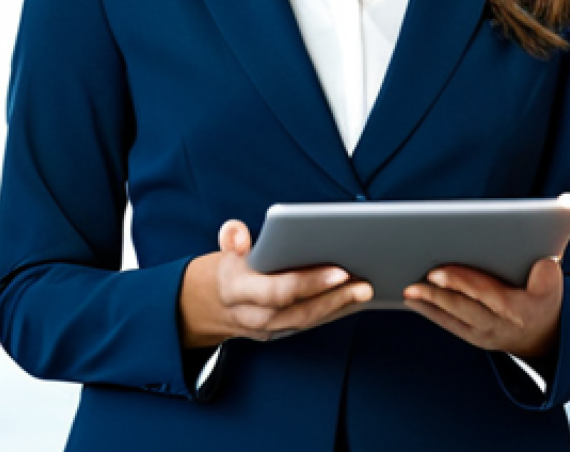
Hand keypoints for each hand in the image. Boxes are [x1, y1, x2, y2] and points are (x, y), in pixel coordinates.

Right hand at [180, 220, 372, 347]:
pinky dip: (332, 313)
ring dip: (338, 307)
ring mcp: (264, 330)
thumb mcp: (223, 251)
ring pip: (305, 323)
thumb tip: (238, 235)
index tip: (339, 270)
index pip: (276, 291)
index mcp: (236, 290)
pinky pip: (308, 325)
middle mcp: (250, 316)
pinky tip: (354, 299)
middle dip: (333, 299)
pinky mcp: (276, 334)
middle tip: (364, 283)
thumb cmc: (226, 268)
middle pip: (297, 313)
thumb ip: (231, 238)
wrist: (204, 306)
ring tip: (366, 289)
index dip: (308, 283)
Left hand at [403, 258, 562, 359]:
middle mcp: (510, 321)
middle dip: (453, 287)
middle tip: (431, 273)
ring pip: (458, 315)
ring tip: (411, 288)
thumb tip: (541, 262)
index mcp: (534, 303)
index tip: (463, 269)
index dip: (480, 280)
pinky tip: (413, 299)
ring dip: (433, 301)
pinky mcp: (477, 338)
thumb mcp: (553, 281)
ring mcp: (491, 332)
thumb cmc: (544, 294)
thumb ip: (547, 271)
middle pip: (477, 302)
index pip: (509, 287)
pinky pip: (451, 325)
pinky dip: (431, 311)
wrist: (546, 335)